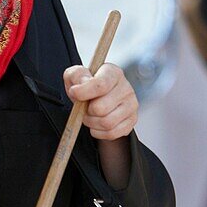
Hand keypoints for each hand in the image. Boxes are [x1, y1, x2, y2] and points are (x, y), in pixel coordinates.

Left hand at [65, 64, 137, 188]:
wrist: (97, 104)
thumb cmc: (83, 88)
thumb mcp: (74, 78)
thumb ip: (75, 76)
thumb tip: (80, 85)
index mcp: (113, 72)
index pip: (103, 82)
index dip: (86, 90)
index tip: (75, 95)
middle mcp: (127, 88)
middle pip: (103, 107)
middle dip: (87, 112)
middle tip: (82, 110)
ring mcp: (132, 106)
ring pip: (107, 123)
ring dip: (92, 124)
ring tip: (89, 118)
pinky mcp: (132, 123)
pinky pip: (113, 134)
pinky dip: (100, 133)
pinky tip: (97, 126)